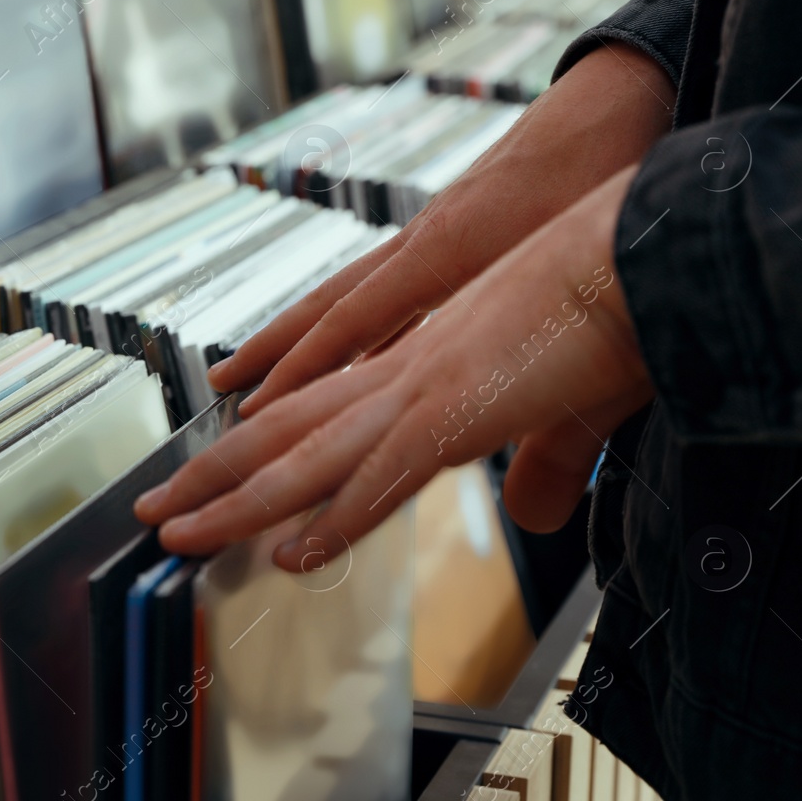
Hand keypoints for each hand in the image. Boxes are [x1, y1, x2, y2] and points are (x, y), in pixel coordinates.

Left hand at [134, 166, 652, 568]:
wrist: (647, 247)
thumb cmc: (618, 311)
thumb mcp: (573, 406)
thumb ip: (546, 463)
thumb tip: (533, 515)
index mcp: (424, 361)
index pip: (320, 410)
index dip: (263, 445)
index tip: (220, 473)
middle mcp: (404, 369)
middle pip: (283, 430)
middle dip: (213, 476)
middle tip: (154, 510)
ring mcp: (424, 386)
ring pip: (303, 452)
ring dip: (235, 500)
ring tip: (175, 533)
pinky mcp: (461, 407)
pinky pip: (382, 474)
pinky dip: (335, 518)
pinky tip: (293, 553)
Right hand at [212, 43, 673, 417]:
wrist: (625, 92)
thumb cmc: (613, 174)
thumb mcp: (588, 270)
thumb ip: (554, 359)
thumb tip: (541, 474)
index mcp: (449, 251)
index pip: (352, 320)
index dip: (302, 369)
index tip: (256, 411)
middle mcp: (426, 240)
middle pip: (329, 303)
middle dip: (274, 351)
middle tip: (223, 388)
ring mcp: (435, 231)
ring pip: (350, 291)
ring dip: (301, 335)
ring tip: (257, 370)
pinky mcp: (454, 227)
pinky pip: (384, 281)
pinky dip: (353, 319)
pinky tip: (350, 344)